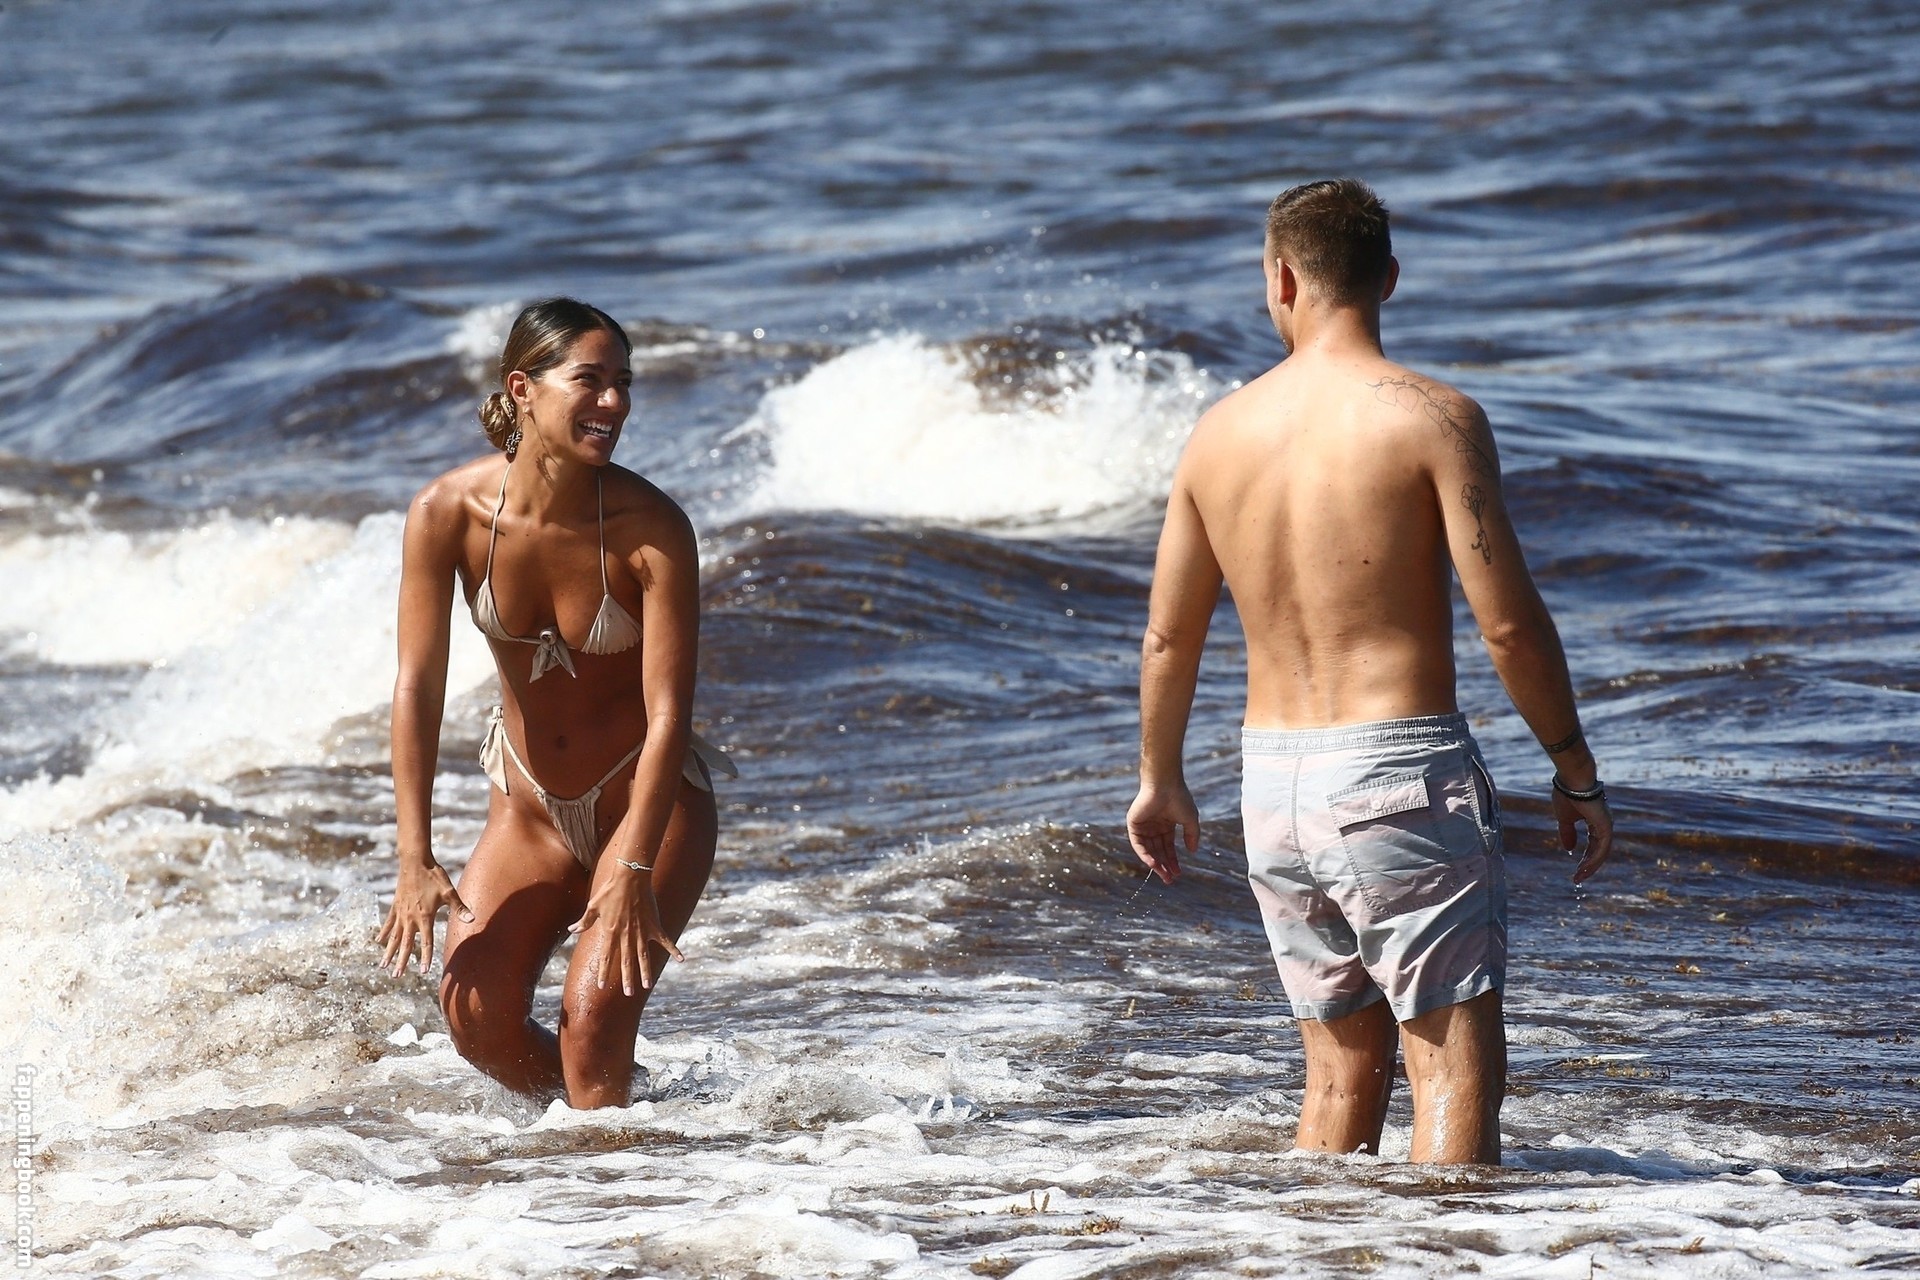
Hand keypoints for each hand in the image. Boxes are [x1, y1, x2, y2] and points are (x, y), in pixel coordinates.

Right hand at [377, 857, 472, 976]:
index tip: (424, 972)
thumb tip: (472, 919)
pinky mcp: (395, 905)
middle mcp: (410, 918)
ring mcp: (401, 912)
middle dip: (401, 961)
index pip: (426, 942)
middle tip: (396, 977)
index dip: (426, 957)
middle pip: (406, 944)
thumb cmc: (434, 876)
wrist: (414, 861)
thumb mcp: (449, 892)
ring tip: (382, 966)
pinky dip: (384, 932)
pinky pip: (388, 923)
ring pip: (394, 937)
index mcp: (425, 917)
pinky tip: (379, 941)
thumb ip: (460, 908)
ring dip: (389, 952)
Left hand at [569, 866, 683, 995]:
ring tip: (647, 985)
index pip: (606, 957)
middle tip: (629, 993)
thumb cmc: (610, 890)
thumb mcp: (593, 906)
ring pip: (644, 956)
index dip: (604, 972)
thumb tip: (572, 929)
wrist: (630, 877)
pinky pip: (665, 941)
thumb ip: (584, 921)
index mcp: (610, 932)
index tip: (602, 986)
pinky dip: (674, 950)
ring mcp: (642, 932)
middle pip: (626, 961)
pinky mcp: (654, 925)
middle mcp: (626, 936)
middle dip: (627, 978)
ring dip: (646, 971)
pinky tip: (681, 960)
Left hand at [1127, 780, 1199, 883]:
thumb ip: (1192, 835)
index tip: (1178, 873)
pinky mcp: (1134, 824)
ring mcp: (1143, 825)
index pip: (1168, 847)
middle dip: (1164, 865)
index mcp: (1166, 824)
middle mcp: (1154, 826)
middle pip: (1158, 851)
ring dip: (1155, 863)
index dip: (1173, 860)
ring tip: (1163, 875)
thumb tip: (1192, 852)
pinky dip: (1145, 855)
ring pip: (1148, 850)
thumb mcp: (1190, 820)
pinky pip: (1138, 844)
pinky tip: (1153, 864)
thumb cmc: (1179, 798)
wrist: (1165, 784)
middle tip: (1169, 880)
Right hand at [1554, 790, 1613, 883]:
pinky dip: (1593, 859)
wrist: (1572, 780)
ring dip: (1590, 866)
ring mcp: (1606, 826)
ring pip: (1601, 852)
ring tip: (1579, 877)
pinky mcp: (1605, 827)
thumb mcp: (1564, 818)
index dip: (1584, 858)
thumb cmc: (1567, 794)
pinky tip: (1584, 868)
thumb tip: (1569, 849)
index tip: (1576, 871)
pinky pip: (1601, 848)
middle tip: (1577, 879)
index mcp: (1595, 822)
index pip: (1592, 845)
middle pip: (1598, 851)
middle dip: (1587, 866)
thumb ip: (1567, 833)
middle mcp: (1603, 825)